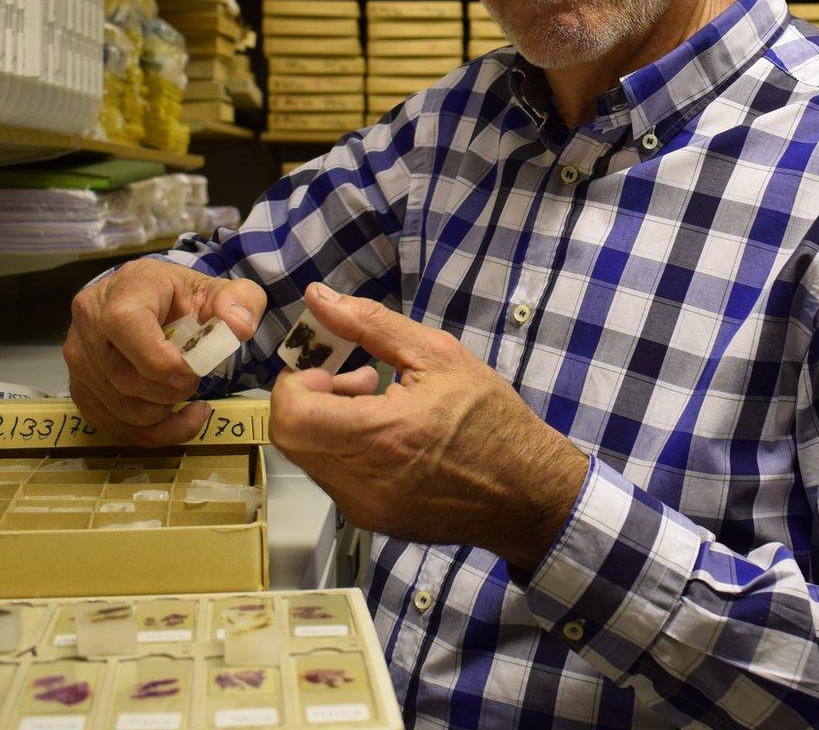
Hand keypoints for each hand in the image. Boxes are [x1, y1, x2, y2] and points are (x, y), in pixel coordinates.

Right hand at [63, 258, 265, 445]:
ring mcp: (79, 358)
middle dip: (171, 391)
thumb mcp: (216, 289)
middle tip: (195, 379)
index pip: (124, 325)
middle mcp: (89, 321)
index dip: (159, 360)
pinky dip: (154, 433)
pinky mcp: (80, 388)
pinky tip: (177, 417)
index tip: (191, 372)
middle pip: (125, 378)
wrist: (146, 302)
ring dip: (165, 414)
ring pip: (122, 409)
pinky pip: (114, 426)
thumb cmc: (179, 297)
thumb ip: (240, 300)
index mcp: (123, 290)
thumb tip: (240, 326)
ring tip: (186, 394)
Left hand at [270, 282, 587, 574]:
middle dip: (308, 400)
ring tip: (376, 403)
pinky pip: (333, 479)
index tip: (327, 365)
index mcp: (381, 436)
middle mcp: (363, 482)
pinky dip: (343, 450)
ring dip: (325, 424)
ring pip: (309, 459)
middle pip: (291, 438)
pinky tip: (385, 435)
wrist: (528, 492)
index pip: (291, 415)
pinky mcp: (372, 521)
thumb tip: (317, 297)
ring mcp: (364, 509)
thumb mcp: (438, 354)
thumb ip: (370, 324)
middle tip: (351, 379)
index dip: (295, 383)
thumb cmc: (491, 418)